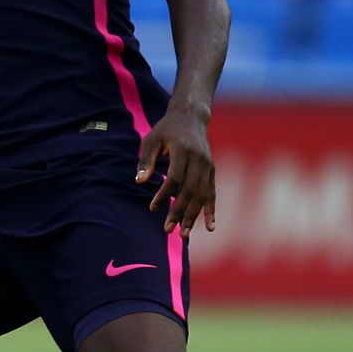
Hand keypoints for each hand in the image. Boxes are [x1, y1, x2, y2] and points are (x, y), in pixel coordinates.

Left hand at [135, 107, 215, 233]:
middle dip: (179, 212)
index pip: (175, 178)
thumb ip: (146, 160)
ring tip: (184, 234)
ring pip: (202, 195)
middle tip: (168, 230)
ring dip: (194, 216)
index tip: (152, 208)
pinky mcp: (212, 171)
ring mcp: (208, 166)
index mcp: (183, 151)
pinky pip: (212, 193)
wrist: (191, 117)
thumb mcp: (151, 139)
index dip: (164, 195)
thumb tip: (140, 181)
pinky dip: (211, 210)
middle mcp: (199, 160)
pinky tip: (210, 227)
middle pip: (190, 190)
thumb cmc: (166, 129)